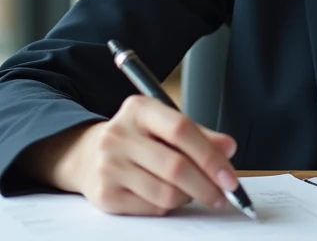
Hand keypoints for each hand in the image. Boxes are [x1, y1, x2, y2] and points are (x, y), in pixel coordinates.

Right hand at [52, 95, 239, 215]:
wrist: (87, 155)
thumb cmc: (136, 138)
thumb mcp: (164, 125)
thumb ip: (199, 135)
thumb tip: (228, 149)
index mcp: (139, 109)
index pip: (181, 129)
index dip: (210, 156)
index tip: (229, 176)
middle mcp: (119, 135)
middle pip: (175, 166)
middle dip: (207, 185)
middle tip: (224, 194)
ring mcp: (109, 166)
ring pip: (166, 193)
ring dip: (190, 197)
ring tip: (195, 192)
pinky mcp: (105, 195)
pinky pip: (152, 208)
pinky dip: (169, 206)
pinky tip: (170, 197)